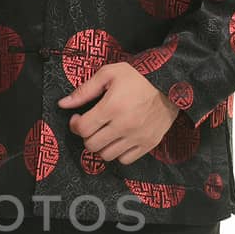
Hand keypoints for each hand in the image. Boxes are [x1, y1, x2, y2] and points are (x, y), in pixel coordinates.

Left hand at [56, 63, 179, 163]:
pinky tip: (118, 139)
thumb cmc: (139, 76)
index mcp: (112, 107)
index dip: (75, 124)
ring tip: (105, 133)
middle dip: (86, 136)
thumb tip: (63, 104)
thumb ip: (85, 90)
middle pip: (92, 145)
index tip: (78, 118)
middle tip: (91, 126)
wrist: (171, 83)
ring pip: (107, 155)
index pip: (82, 129)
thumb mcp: (109, 74)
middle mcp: (124, 125)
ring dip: (101, 146)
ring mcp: (137, 137)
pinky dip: (118, 153)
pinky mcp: (148, 143)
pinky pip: (125, 160)